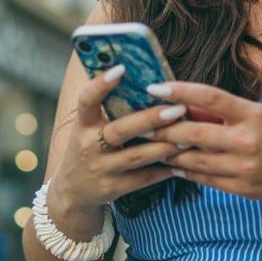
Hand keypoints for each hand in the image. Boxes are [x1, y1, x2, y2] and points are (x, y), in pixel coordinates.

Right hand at [49, 65, 187, 224]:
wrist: (71, 192)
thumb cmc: (90, 147)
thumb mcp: (88, 127)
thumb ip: (108, 106)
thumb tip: (139, 73)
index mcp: (83, 125)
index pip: (87, 100)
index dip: (101, 84)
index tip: (121, 68)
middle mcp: (89, 146)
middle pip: (121, 130)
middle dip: (151, 119)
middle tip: (178, 108)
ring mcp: (101, 169)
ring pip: (138, 156)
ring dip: (166, 145)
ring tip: (190, 134)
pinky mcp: (114, 188)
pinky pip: (145, 178)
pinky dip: (166, 168)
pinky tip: (184, 158)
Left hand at [147, 82, 261, 203]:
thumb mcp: (259, 114)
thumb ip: (225, 112)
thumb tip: (185, 105)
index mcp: (253, 114)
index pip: (210, 97)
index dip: (180, 91)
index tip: (155, 87)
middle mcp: (248, 141)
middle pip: (195, 132)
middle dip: (165, 128)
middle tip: (143, 122)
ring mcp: (243, 168)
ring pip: (194, 159)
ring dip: (169, 152)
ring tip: (151, 144)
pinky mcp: (240, 189)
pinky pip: (204, 179)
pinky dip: (185, 170)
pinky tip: (173, 165)